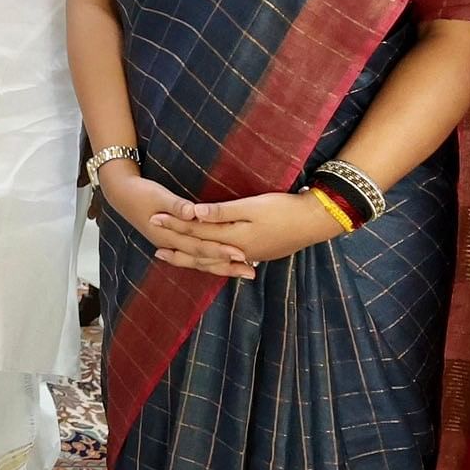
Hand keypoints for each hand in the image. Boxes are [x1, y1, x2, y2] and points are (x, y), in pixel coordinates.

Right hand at [99, 169, 255, 279]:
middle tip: (250, 271)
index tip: (240, 254)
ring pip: (200, 262)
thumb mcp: (158, 195)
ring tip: (243, 271)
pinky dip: (210, 262)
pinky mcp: (174, 242)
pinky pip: (195, 256)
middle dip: (227, 265)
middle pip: (202, 260)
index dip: (219, 251)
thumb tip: (192, 213)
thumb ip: (176, 206)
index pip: (198, 247)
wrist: (122, 194)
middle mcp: (171, 245)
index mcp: (168, 235)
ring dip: (222, 267)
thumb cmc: (141, 193)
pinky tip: (223, 263)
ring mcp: (172, 245)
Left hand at [149, 191, 345, 270]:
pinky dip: (213, 263)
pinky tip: (210, 263)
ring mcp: (249, 255)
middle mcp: (238, 251)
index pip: (197, 230)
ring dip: (193, 259)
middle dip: (178, 248)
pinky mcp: (258, 254)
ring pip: (214, 260)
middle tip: (155, 249)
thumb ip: (222, 212)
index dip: (175, 224)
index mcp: (233, 238)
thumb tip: (193, 213)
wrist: (316, 221)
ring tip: (175, 258)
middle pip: (201, 251)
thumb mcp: (252, 207)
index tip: (154, 218)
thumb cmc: (284, 209)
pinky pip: (227, 262)